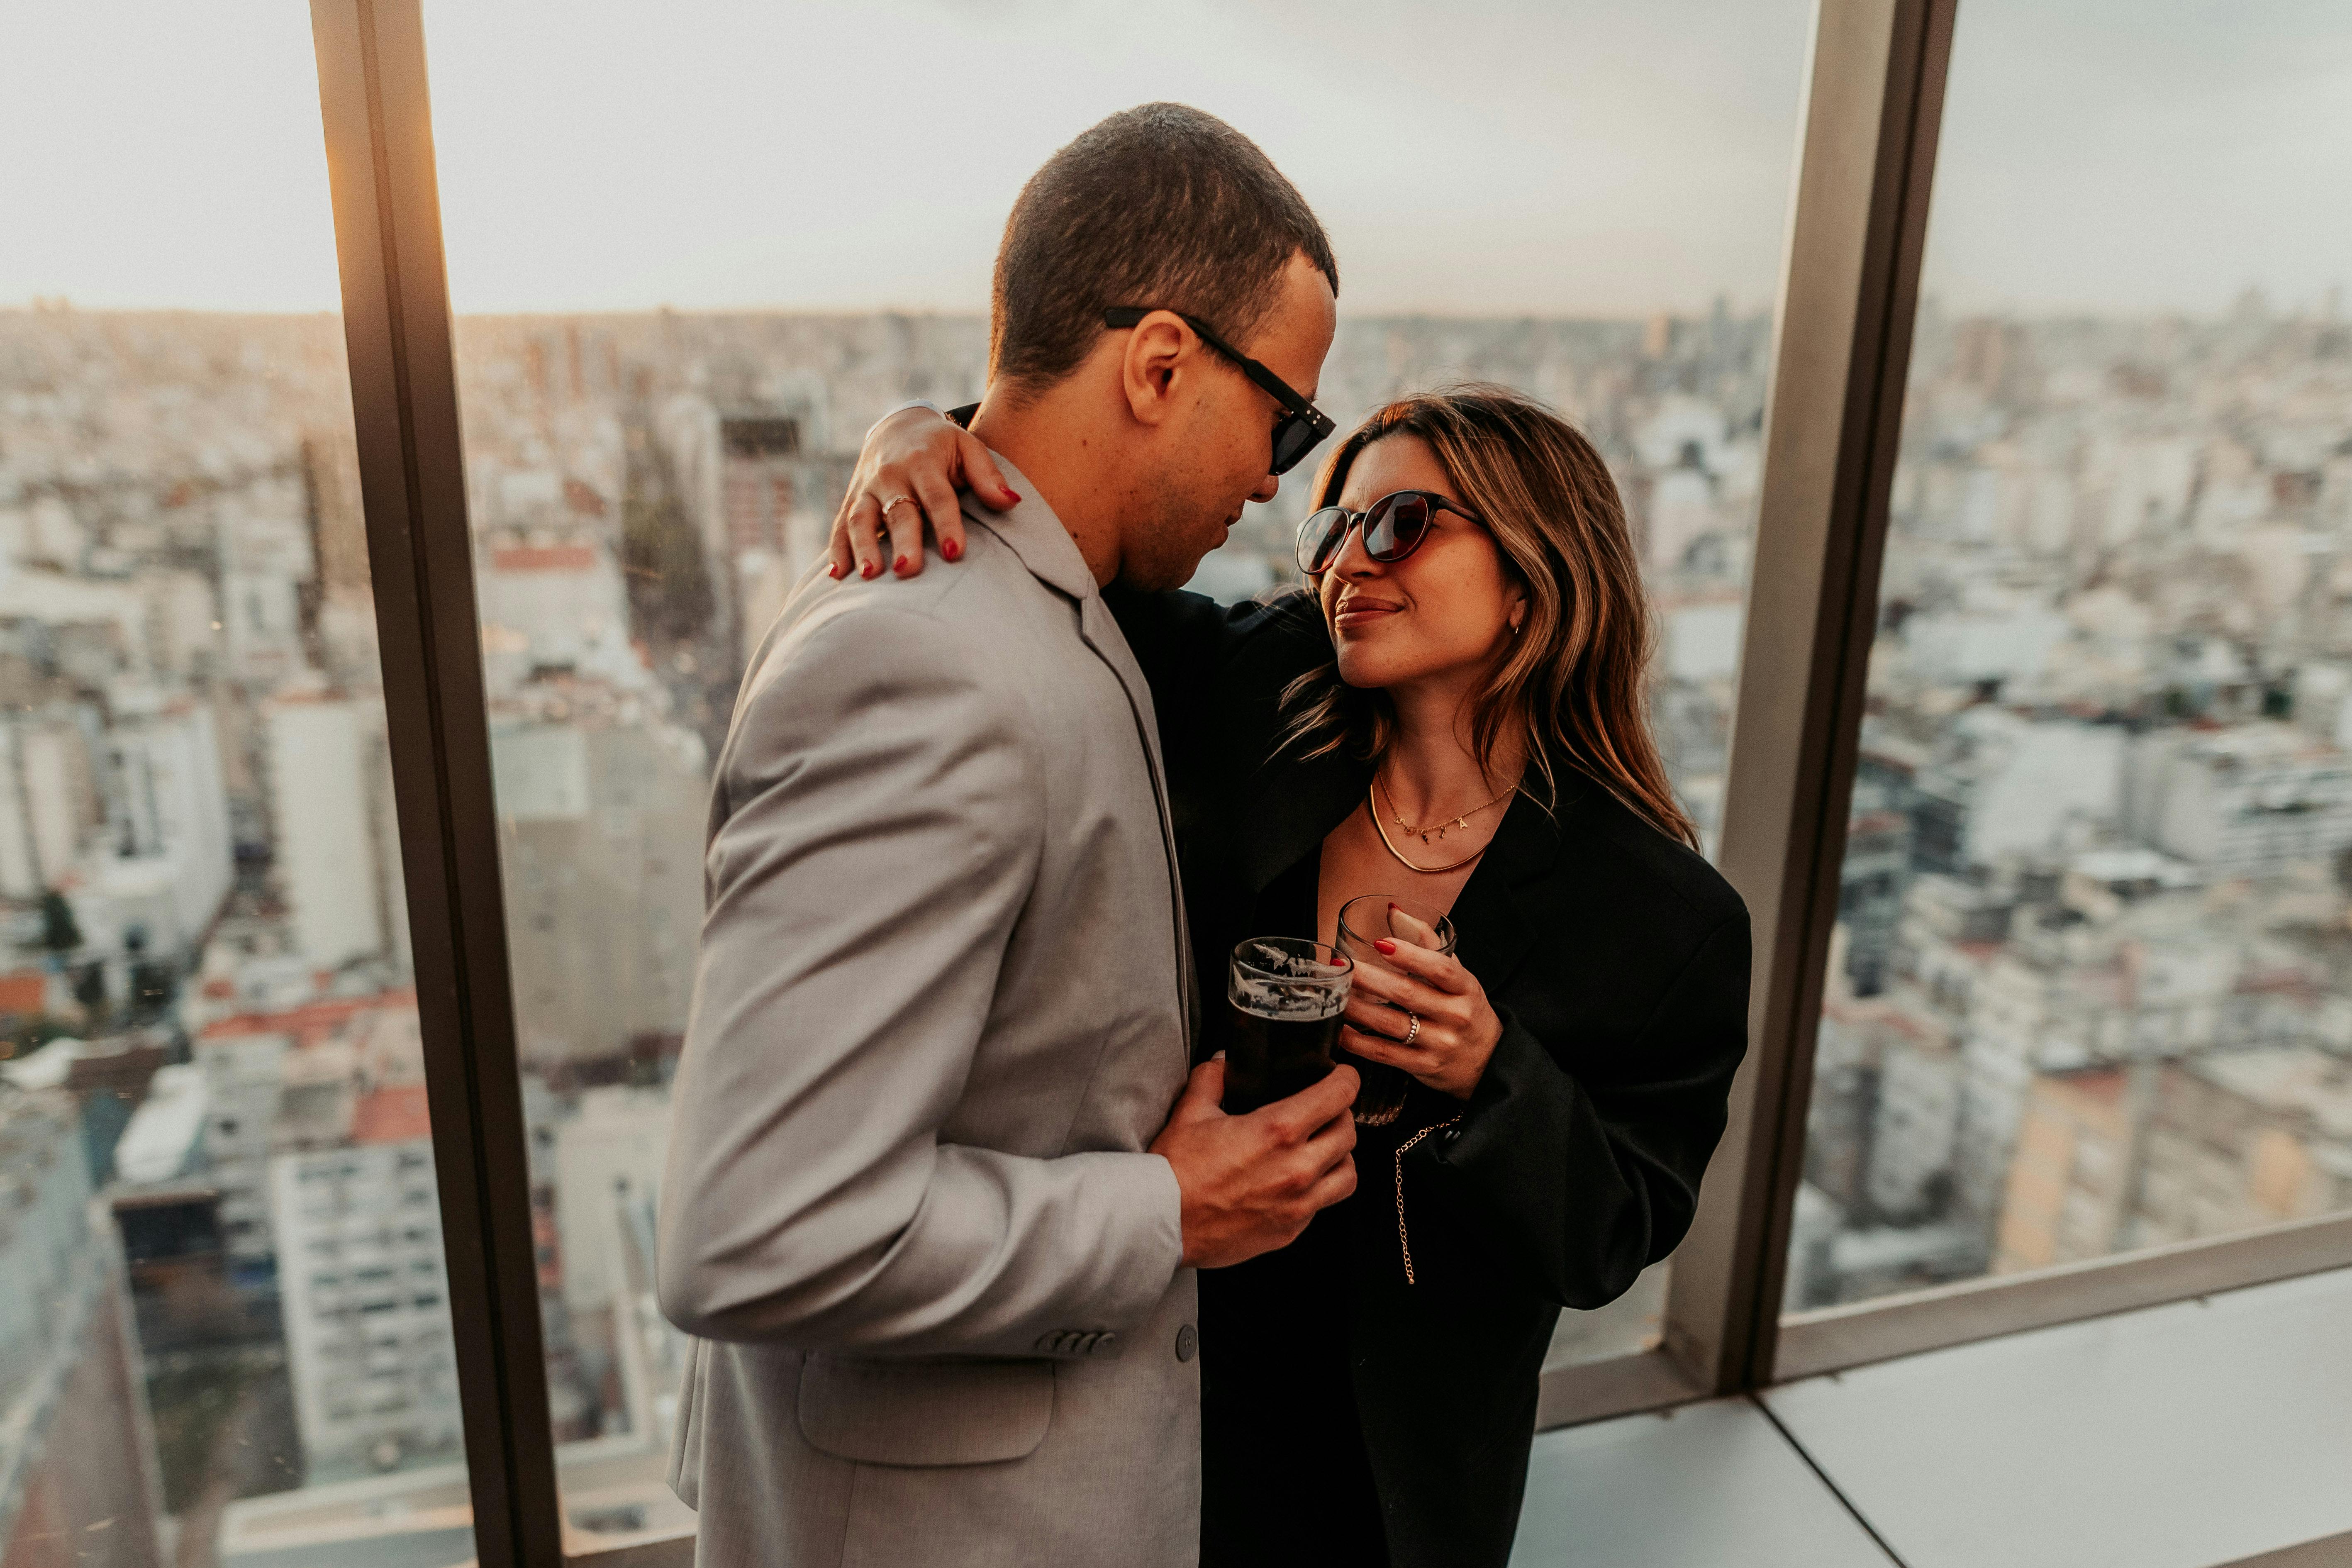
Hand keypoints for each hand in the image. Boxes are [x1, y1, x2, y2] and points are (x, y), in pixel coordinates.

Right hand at [827, 406, 1019, 581]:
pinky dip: (837, 549)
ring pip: (861, 519)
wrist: (899, 425)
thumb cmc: (942, 446)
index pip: (937, 496)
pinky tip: (838, 575)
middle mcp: (891, 475)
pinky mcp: (852, 499)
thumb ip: (988, 476)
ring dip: (863, 548)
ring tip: (870, 576)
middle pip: (898, 512)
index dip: (945, 524)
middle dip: (902, 541)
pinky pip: (840, 526)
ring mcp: (867, 488)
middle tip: (907, 570)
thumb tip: (1012, 502)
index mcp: (923, 462)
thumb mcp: (968, 448)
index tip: (955, 554)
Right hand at [1149, 1056, 1359, 1268]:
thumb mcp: (1191, 1112)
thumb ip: (1213, 1078)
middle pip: (1348, 1133)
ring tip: (1322, 1149)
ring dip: (1339, 1156)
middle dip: (1341, 1115)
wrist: (1159, 1223)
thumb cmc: (1174, 1170)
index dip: (1345, 1080)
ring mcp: (1297, 1204)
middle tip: (1326, 1110)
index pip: (1338, 1096)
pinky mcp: (1290, 1231)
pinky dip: (1318, 1189)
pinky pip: (1322, 1206)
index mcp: (1277, 1131)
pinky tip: (1297, 1182)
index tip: (1342, 1077)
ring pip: (1348, 1174)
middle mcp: (1296, 1168)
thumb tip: (1224, 1062)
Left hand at [1340, 928, 1503, 1099]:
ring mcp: (1440, 1044)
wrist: (1488, 1060)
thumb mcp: (1458, 976)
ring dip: (1357, 1008)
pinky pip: (1385, 1053)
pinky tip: (1341, 1029)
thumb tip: (1394, 912)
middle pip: (1407, 993)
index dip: (1410, 955)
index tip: (1380, 943)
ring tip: (1334, 994)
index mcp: (1466, 988)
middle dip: (1368, 978)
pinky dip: (1359, 1042)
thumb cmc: (1464, 1008)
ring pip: (1391, 1023)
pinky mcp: (1424, 1067)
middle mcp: (1455, 1016)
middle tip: (1340, 965)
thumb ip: (1427, 943)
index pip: (1441, 969)